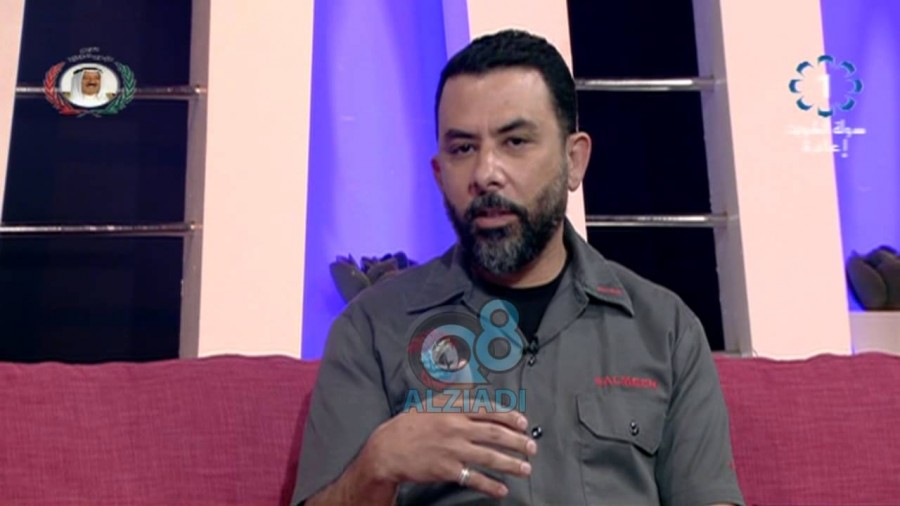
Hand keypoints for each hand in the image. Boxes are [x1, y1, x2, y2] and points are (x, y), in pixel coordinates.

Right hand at [359, 393, 537, 498]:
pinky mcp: (447, 470)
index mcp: (454, 409)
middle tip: (532, 448)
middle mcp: (456, 427)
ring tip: (526, 469)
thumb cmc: (410, 424)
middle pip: (494, 434)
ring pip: (489, 457)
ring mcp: (452, 449)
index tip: (524, 424)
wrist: (388, 449)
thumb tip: (465, 368)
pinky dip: (490, 485)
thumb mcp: (432, 401)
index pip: (489, 411)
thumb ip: (454, 390)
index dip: (510, 417)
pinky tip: (502, 490)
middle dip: (517, 442)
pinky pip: (474, 478)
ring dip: (511, 464)